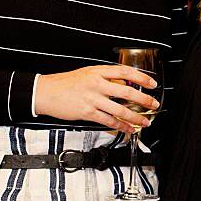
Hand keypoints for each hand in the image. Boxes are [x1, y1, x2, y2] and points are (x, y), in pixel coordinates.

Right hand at [35, 64, 159, 131]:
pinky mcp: (87, 112)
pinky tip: (128, 129)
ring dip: (135, 117)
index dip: (141, 77)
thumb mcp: (87, 73)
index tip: (152, 83)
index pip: (125, 72)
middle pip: (127, 92)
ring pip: (120, 110)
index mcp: (97, 72)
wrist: (46, 92)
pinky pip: (109, 121)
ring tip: (145, 121)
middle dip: (144, 100)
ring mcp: (92, 99)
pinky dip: (121, 127)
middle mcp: (96, 84)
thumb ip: (104, 78)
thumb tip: (122, 85)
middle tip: (154, 104)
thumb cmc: (65, 83)